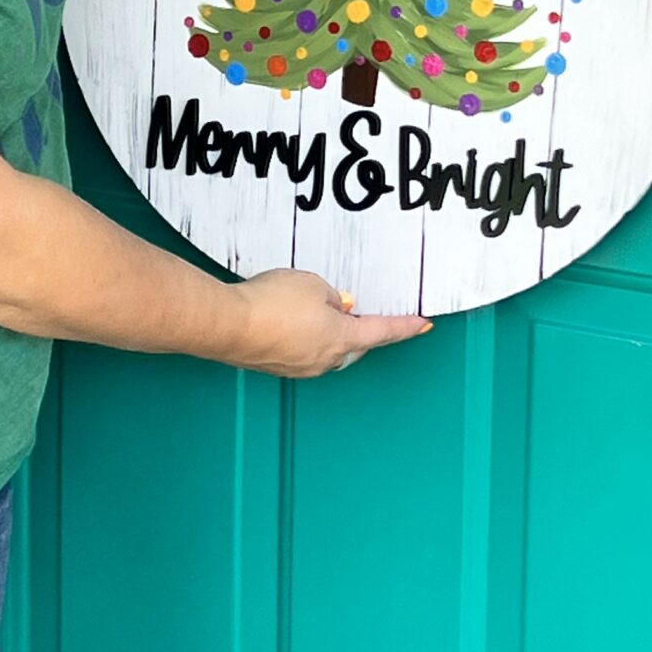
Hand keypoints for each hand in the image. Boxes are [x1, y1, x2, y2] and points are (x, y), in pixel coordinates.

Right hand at [225, 268, 432, 378]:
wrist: (228, 324)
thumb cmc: (269, 305)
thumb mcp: (312, 285)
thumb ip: (332, 295)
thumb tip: (334, 306)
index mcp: (342, 339)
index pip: (383, 331)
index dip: (406, 326)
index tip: (423, 324)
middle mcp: (325, 360)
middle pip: (355, 344)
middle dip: (358, 327)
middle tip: (355, 309)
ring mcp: (300, 367)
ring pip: (326, 348)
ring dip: (326, 331)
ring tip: (307, 306)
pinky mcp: (277, 365)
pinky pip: (301, 350)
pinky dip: (301, 336)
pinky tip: (285, 318)